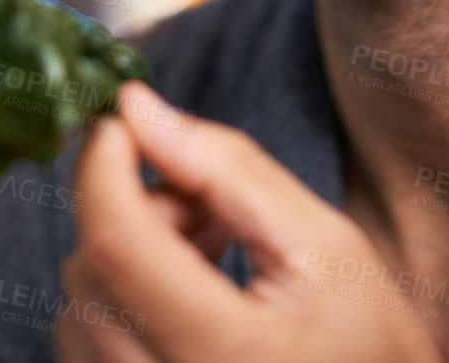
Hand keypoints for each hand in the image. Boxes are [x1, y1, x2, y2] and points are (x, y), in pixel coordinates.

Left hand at [55, 81, 441, 362]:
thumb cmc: (369, 344)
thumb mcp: (324, 244)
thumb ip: (229, 170)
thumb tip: (138, 109)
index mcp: (226, 353)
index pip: (120, 244)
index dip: (104, 167)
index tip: (121, 122)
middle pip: (92, 270)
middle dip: (134, 211)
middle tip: (206, 203)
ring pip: (79, 306)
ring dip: (127, 257)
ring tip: (208, 252)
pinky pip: (84, 343)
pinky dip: (120, 300)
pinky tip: (183, 293)